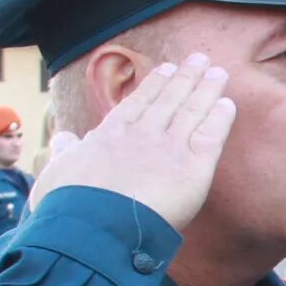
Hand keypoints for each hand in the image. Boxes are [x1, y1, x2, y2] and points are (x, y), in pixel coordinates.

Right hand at [40, 57, 234, 231]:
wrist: (93, 226)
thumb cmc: (69, 205)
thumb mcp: (57, 172)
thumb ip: (65, 152)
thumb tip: (64, 139)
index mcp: (111, 133)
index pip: (139, 102)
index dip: (155, 85)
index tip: (166, 68)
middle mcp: (143, 133)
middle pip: (170, 99)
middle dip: (185, 78)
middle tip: (200, 60)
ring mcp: (169, 147)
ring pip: (192, 111)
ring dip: (206, 90)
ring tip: (218, 72)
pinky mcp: (193, 168)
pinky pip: (211, 137)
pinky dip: (219, 119)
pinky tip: (227, 105)